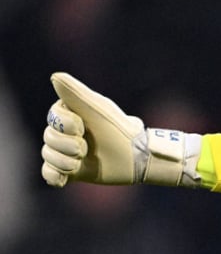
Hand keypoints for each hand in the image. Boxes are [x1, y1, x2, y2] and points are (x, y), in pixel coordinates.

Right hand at [41, 72, 202, 187]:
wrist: (138, 158)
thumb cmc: (120, 130)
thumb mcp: (97, 109)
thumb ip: (76, 93)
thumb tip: (55, 77)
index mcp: (73, 113)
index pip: (53, 117)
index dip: (65, 124)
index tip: (82, 126)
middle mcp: (67, 132)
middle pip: (48, 137)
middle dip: (67, 144)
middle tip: (85, 148)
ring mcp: (68, 151)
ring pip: (48, 155)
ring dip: (64, 161)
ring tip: (81, 160)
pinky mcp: (71, 170)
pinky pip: (49, 174)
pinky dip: (55, 175)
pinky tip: (65, 176)